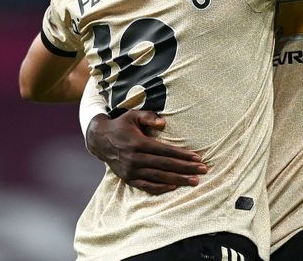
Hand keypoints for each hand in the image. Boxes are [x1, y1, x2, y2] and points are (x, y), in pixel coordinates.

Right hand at [86, 110, 207, 193]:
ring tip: (194, 181)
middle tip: (203, 170)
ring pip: (159, 178)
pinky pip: (146, 186)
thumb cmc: (121, 125)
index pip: (165, 151)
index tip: (197, 158)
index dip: (182, 155)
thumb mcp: (133, 115)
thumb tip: (163, 122)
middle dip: (186, 169)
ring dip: (178, 180)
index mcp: (138, 143)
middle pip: (166, 166)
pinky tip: (174, 187)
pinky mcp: (128, 179)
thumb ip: (148, 116)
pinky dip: (160, 188)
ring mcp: (131, 171)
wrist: (99, 140)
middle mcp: (135, 159)